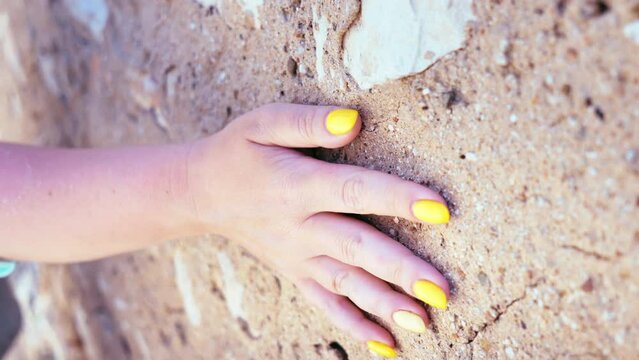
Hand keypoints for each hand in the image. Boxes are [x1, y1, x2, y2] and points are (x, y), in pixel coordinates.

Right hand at [188, 104, 450, 357]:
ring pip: (346, 283)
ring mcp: (298, 256)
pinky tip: (385, 345)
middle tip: (440, 290)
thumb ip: (308, 122)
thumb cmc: (239, 152)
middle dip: (399, 269)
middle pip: (356, 248)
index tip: (439, 210)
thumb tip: (354, 120)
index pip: (354, 191)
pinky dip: (354, 326)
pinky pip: (326, 304)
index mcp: (297, 186)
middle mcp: (301, 227)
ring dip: (385, 304)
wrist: (202, 194)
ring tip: (423, 322)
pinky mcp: (296, 273)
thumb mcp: (264, 122)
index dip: (397, 198)